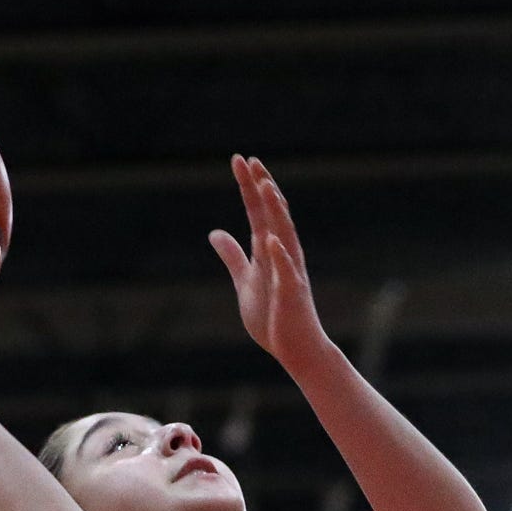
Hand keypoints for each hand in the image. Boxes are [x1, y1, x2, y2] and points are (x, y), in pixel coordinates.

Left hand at [209, 156, 334, 369]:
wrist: (297, 350)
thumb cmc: (274, 317)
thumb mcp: (246, 281)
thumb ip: (232, 256)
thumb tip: (214, 233)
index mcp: (269, 251)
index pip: (258, 212)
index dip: (249, 187)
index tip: (241, 160)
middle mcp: (282, 255)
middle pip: (272, 215)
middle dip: (262, 188)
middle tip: (251, 160)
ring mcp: (289, 272)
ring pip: (283, 235)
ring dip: (275, 211)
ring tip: (266, 186)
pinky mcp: (292, 294)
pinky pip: (286, 272)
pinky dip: (279, 255)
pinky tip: (270, 238)